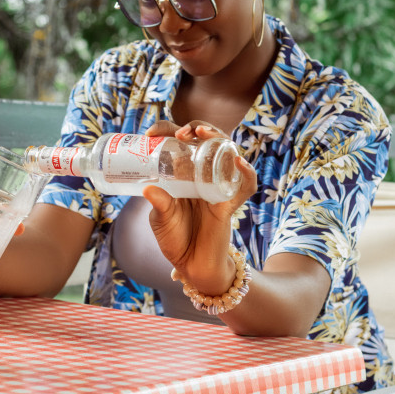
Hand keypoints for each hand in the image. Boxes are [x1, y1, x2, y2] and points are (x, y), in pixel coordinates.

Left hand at [143, 121, 256, 296]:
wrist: (191, 266)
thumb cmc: (176, 239)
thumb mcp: (162, 219)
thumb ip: (159, 204)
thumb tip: (148, 188)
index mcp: (184, 173)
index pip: (180, 142)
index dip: (168, 130)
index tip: (151, 133)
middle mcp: (203, 174)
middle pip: (206, 139)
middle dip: (194, 127)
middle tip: (178, 133)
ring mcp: (219, 186)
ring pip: (227, 151)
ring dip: (217, 136)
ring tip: (201, 132)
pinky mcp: (231, 202)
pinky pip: (246, 185)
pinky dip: (246, 171)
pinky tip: (237, 161)